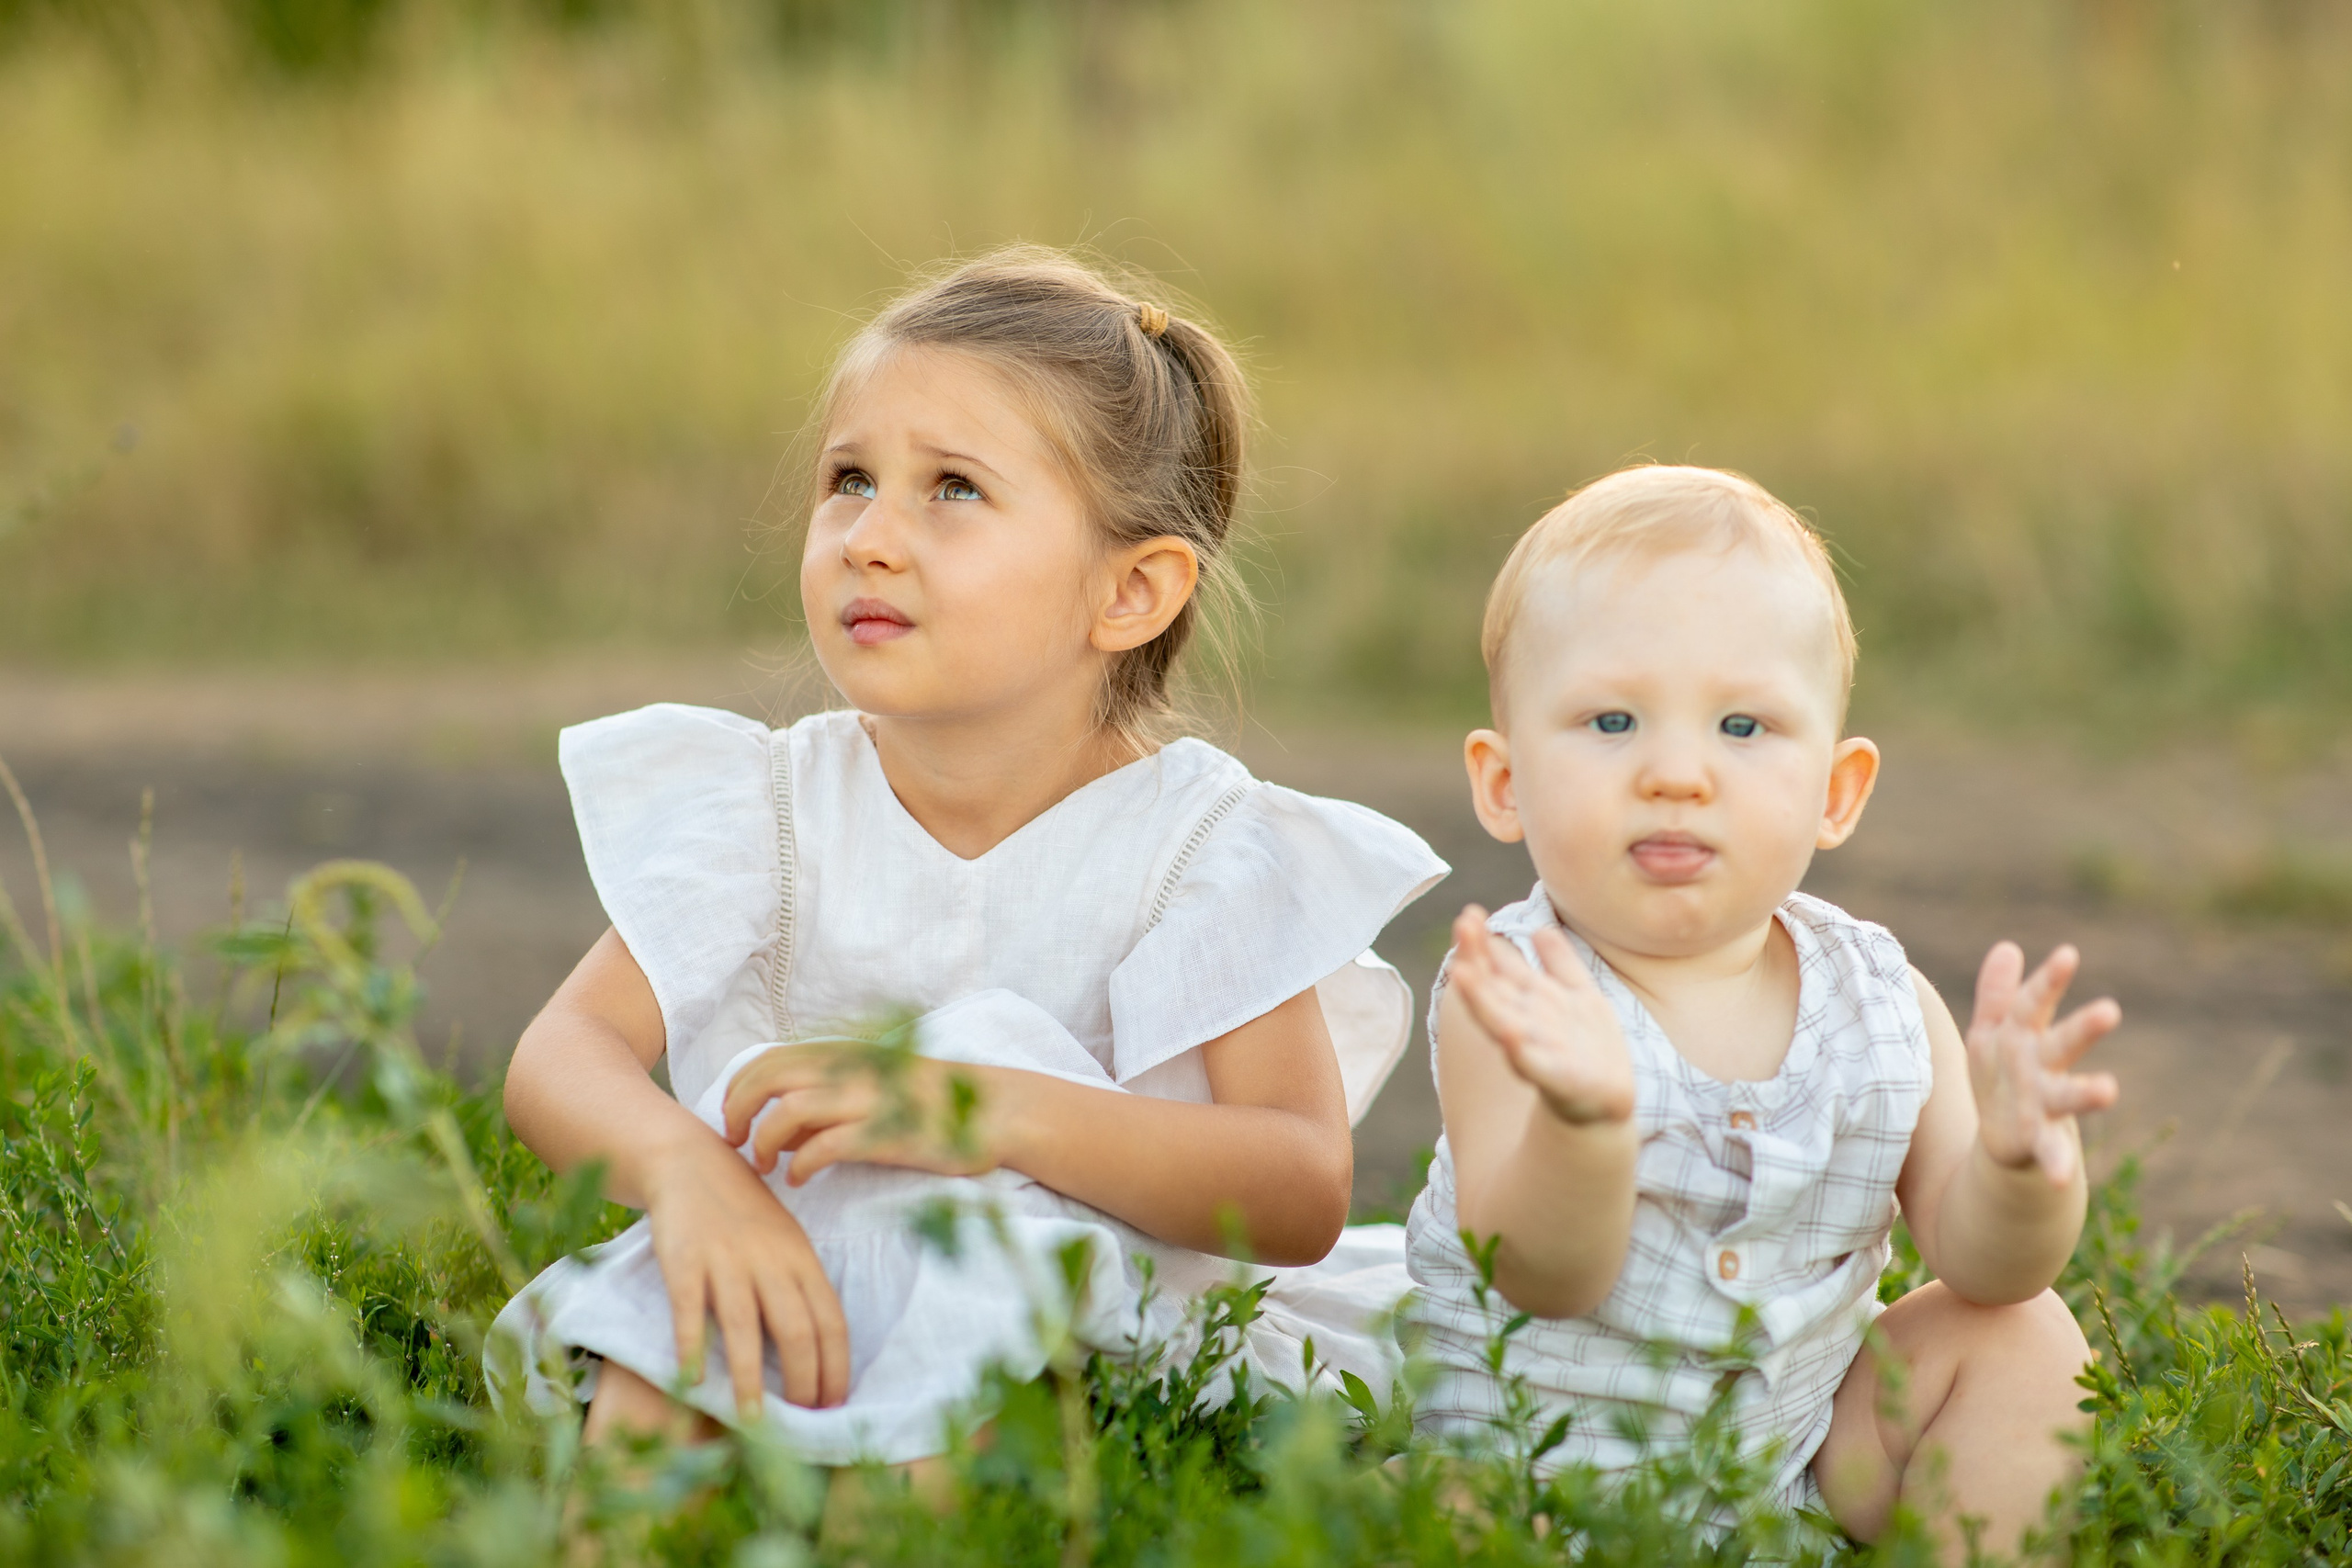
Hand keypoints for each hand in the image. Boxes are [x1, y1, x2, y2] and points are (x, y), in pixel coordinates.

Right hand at [639, 1133, 849, 1414]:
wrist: (691, 1163)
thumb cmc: (744, 1213)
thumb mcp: (785, 1244)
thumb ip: (799, 1289)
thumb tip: (818, 1353)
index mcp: (801, 1260)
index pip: (831, 1322)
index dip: (836, 1368)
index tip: (836, 1405)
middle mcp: (770, 1262)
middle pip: (797, 1331)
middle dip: (804, 1382)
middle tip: (801, 1420)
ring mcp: (726, 1261)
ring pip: (746, 1329)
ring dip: (751, 1381)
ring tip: (753, 1423)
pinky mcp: (684, 1261)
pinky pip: (689, 1311)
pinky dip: (693, 1349)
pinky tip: (694, 1382)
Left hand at [721, 1042, 1006, 1184]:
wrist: (995, 1111)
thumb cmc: (932, 1102)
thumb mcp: (875, 1083)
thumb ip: (829, 1093)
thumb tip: (780, 1120)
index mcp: (846, 1054)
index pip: (769, 1058)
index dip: (738, 1087)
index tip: (733, 1117)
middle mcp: (852, 1070)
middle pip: (768, 1078)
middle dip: (738, 1111)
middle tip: (735, 1142)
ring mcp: (868, 1100)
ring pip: (789, 1110)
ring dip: (764, 1141)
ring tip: (765, 1165)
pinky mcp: (885, 1135)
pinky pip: (824, 1147)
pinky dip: (800, 1165)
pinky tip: (799, 1179)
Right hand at [1447, 905, 1635, 1126]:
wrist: (1604, 1102)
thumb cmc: (1586, 1048)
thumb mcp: (1579, 996)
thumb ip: (1559, 964)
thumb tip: (1539, 928)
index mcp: (1529, 1003)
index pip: (1497, 969)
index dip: (1481, 944)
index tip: (1469, 914)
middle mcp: (1525, 1023)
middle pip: (1493, 989)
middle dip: (1475, 960)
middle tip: (1461, 926)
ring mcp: (1537, 1051)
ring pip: (1502, 1022)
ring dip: (1481, 1000)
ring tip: (1462, 975)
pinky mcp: (1557, 1080)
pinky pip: (1535, 1065)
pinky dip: (1520, 1052)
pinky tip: (1510, 1035)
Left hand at [1965, 941, 2120, 1184]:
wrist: (2004, 1138)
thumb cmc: (2002, 1074)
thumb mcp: (1991, 1032)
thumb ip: (1997, 994)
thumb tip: (2008, 947)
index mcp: (2024, 1037)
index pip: (2034, 1003)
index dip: (2049, 980)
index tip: (2068, 954)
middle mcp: (2042, 1068)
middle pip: (2064, 1044)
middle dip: (2084, 1028)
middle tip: (2110, 1010)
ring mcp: (2044, 1106)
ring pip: (2069, 1096)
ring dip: (2088, 1093)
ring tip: (2110, 1089)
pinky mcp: (2038, 1142)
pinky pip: (2050, 1154)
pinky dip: (2058, 1166)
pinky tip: (2063, 1180)